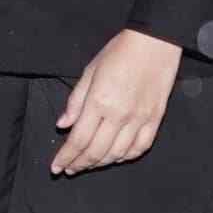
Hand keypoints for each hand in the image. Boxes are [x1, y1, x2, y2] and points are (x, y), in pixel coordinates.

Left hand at [48, 29, 184, 175]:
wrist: (155, 42)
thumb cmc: (119, 52)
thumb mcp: (89, 71)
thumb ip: (75, 101)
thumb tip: (62, 125)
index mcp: (99, 102)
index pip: (78, 140)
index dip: (66, 157)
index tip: (56, 167)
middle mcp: (119, 115)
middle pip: (96, 151)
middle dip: (80, 164)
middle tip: (69, 169)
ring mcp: (140, 119)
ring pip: (117, 154)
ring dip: (100, 164)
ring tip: (88, 165)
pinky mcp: (156, 119)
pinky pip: (140, 147)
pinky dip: (126, 157)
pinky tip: (115, 157)